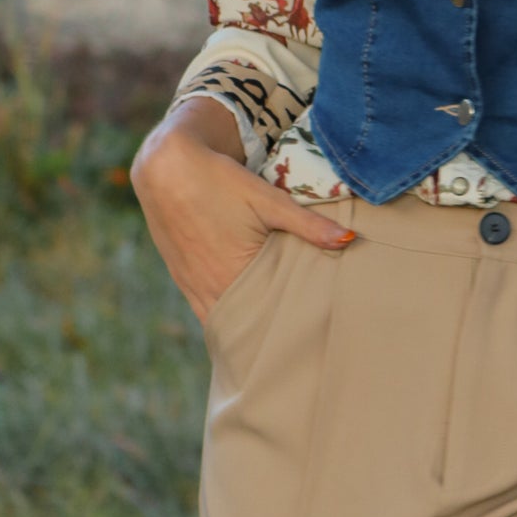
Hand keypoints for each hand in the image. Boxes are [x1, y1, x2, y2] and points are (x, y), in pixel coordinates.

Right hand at [130, 99, 355, 322]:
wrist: (166, 168)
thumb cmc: (220, 181)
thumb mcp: (268, 200)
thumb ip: (308, 226)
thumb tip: (349, 240)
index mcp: (233, 276)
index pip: (265, 320)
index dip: (285, 332)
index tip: (307, 341)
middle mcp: (209, 288)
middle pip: (242, 327)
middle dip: (264, 336)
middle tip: (293, 348)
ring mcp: (191, 285)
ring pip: (221, 321)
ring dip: (242, 328)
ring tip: (268, 338)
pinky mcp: (181, 276)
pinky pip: (203, 309)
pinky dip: (222, 315)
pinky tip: (238, 317)